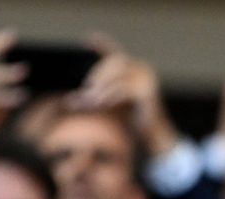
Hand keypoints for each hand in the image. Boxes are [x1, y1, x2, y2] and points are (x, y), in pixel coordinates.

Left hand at [69, 34, 178, 155]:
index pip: (117, 53)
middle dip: (99, 73)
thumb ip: (93, 98)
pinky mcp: (147, 91)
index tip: (89, 38)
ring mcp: (147, 78)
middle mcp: (143, 69)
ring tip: (90, 98)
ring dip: (102, 84)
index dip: (103, 44)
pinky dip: (110, 94)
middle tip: (86, 88)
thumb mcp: (110, 105)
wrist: (154, 135)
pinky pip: (124, 88)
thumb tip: (70, 100)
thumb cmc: (133, 121)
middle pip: (115, 61)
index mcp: (136, 69)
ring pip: (119, 73)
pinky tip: (100, 102)